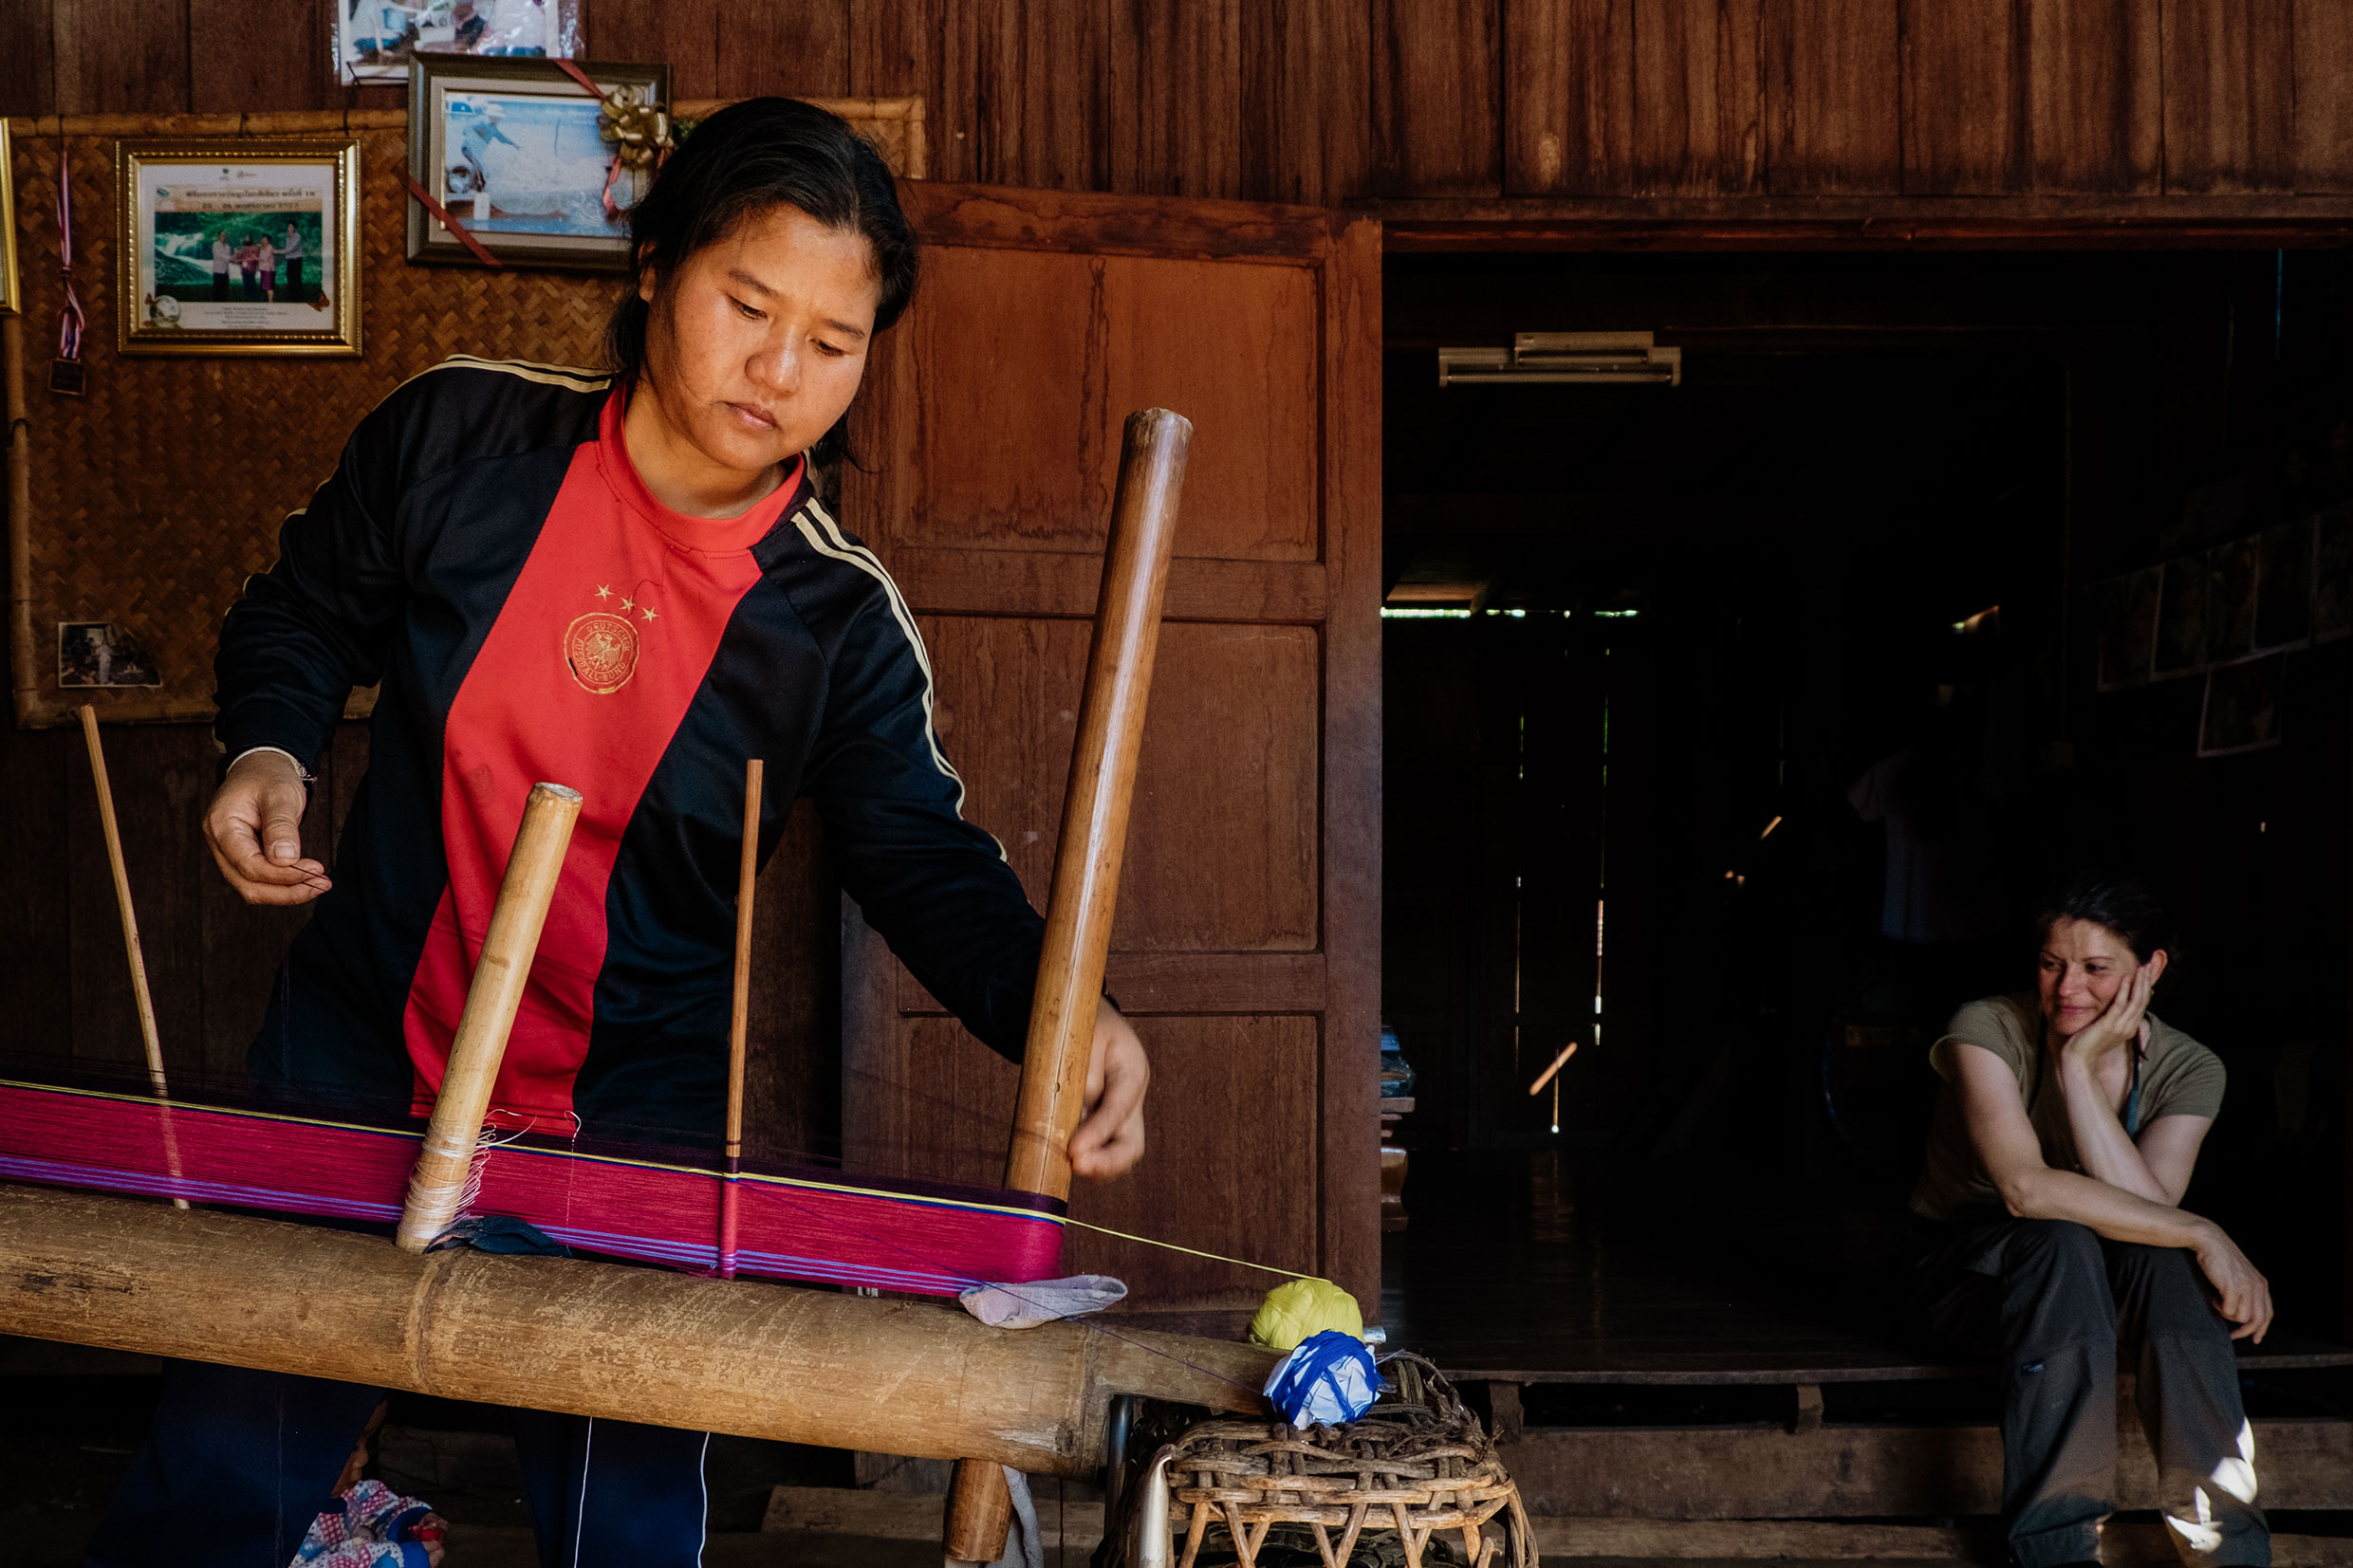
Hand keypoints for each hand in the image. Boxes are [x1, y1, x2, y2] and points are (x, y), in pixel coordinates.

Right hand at [203, 751, 330, 905]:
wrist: (262, 766)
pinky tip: (307, 879)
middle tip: (322, 885)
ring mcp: (228, 852)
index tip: (317, 870)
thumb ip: (281, 826)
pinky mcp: (242, 855)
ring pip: (252, 887)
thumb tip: (285, 860)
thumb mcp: (280, 794)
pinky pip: (259, 879)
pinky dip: (283, 883)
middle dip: (286, 891)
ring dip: (286, 891)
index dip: (283, 874)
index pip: (249, 865)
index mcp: (221, 826)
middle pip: (247, 884)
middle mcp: (219, 843)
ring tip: (319, 884)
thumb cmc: (269, 775)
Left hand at [1069, 995, 1147, 1180]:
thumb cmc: (1086, 1023)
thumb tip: (1077, 1114)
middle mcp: (1132, 1100)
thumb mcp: (1085, 1036)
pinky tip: (1062, 1160)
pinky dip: (1085, 1159)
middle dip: (1108, 1163)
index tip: (1075, 1151)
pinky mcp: (1101, 1124)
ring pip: (1117, 1153)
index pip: (1119, 1109)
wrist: (1088, 1019)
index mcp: (1133, 1071)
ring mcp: (1119, 1116)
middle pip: (1132, 1144)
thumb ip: (1083, 1074)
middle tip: (1077, 1166)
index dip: (1098, 1133)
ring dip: (1095, 1166)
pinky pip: (1098, 1149)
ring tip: (1067, 1166)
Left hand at [2061, 963, 2153, 1066]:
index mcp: (2129, 1027)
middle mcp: (2128, 1026)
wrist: (2078, 1060)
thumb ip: (2111, 1017)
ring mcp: (2120, 1026)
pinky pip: (2120, 1004)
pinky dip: (2124, 990)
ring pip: (2136, 1000)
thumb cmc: (2087, 1044)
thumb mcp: (2104, 1029)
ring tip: (2142, 967)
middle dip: (2146, 981)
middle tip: (2149, 964)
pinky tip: (2125, 977)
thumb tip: (2113, 1005)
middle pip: (2143, 999)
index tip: (2147, 971)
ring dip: (2139, 982)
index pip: (2142, 1003)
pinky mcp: (2109, 1025)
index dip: (2145, 986)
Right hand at [2192, 1221, 2273, 1342]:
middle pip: (2257, 1320)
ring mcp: (2246, 1288)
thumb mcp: (2239, 1275)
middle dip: (2245, 1331)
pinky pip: (2229, 1311)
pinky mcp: (2232, 1288)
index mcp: (2261, 1284)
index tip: (2254, 1339)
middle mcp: (2257, 1287)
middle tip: (2234, 1335)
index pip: (2267, 1314)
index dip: (2261, 1329)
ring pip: (2243, 1318)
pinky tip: (2213, 1296)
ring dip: (2228, 1315)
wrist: (2209, 1240)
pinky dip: (2219, 1307)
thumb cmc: (2220, 1257)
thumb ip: (2245, 1290)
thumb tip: (2242, 1313)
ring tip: (2218, 1303)